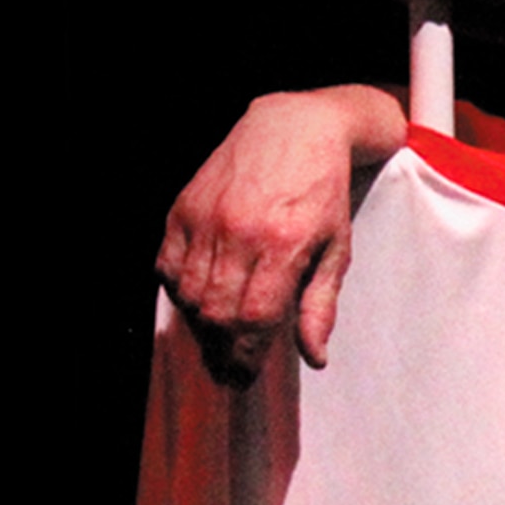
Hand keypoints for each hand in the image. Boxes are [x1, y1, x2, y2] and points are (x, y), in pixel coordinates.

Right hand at [155, 91, 380, 382]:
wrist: (293, 130)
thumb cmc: (322, 194)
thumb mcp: (337, 249)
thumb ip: (321, 305)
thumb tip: (314, 358)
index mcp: (283, 245)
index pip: (255, 317)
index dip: (248, 353)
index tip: (247, 374)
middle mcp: (238, 233)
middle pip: (216, 311)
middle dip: (221, 348)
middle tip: (229, 368)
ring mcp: (205, 219)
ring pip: (188, 292)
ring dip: (200, 323)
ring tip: (217, 337)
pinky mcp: (182, 208)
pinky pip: (166, 264)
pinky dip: (178, 289)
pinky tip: (197, 298)